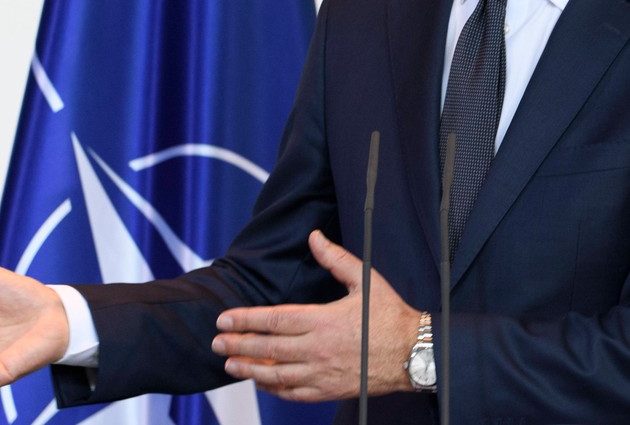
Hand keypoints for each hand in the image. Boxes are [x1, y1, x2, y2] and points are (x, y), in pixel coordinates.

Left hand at [212, 230, 417, 401]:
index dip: (245, 320)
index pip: (274, 320)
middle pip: (268, 348)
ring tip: (230, 365)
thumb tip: (314, 237)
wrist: (413, 352)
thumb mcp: (365, 279)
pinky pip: (294, 393)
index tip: (224, 319)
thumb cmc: (390, 315)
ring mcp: (323, 372)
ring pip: (277, 375)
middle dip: (238, 345)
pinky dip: (274, 389)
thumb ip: (335, 259)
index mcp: (323, 320)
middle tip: (216, 342)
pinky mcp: (330, 389)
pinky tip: (262, 383)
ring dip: (249, 369)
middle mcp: (318, 348)